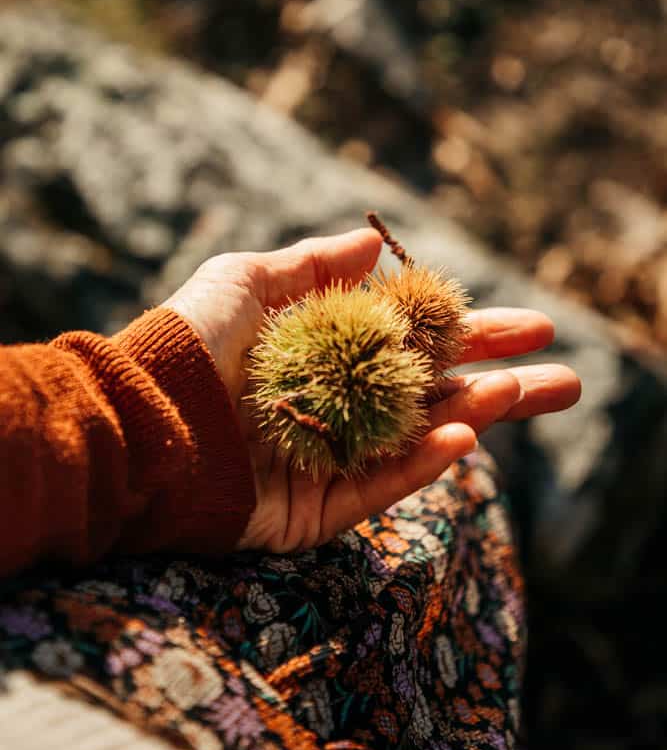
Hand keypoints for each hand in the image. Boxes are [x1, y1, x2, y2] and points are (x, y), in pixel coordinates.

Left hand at [165, 228, 580, 552]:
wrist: (139, 417)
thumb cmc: (188, 342)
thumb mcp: (248, 281)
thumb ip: (314, 262)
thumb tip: (377, 239)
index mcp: (329, 356)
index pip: (417, 346)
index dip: (472, 334)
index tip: (529, 326)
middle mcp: (339, 408)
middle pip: (435, 397)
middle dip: (502, 384)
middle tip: (568, 378)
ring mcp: (330, 460)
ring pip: (419, 440)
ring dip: (477, 415)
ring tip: (529, 393)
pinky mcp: (313, 510)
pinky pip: (379, 486)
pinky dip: (423, 464)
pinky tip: (464, 436)